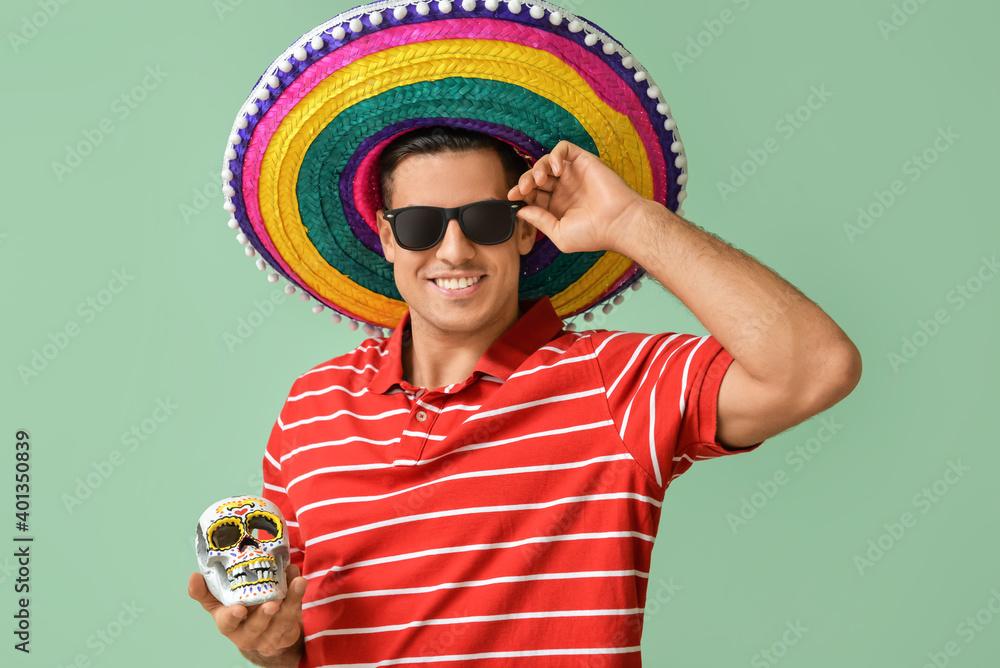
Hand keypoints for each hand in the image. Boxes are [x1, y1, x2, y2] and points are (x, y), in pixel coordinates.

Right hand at [188, 563, 306, 660]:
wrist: (263, 631)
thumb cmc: (239, 611)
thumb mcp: (220, 602)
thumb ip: (206, 590)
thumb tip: (194, 576)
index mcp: (228, 624)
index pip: (226, 623)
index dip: (231, 617)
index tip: (238, 609)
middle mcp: (247, 633)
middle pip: (255, 627)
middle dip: (263, 616)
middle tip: (271, 605)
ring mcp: (268, 636)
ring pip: (280, 621)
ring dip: (289, 602)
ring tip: (296, 583)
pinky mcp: (286, 633)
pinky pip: (294, 615)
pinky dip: (298, 596)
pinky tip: (299, 580)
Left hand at [507, 140, 648, 254]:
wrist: (619, 223)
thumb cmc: (593, 234)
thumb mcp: (559, 234)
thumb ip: (539, 221)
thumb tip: (520, 210)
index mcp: (557, 207)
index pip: (532, 194)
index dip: (520, 194)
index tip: (511, 198)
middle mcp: (564, 189)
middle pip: (535, 177)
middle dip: (525, 181)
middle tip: (522, 189)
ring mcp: (573, 175)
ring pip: (545, 162)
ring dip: (536, 168)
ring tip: (539, 180)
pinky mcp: (583, 161)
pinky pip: (563, 149)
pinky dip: (554, 155)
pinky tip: (554, 169)